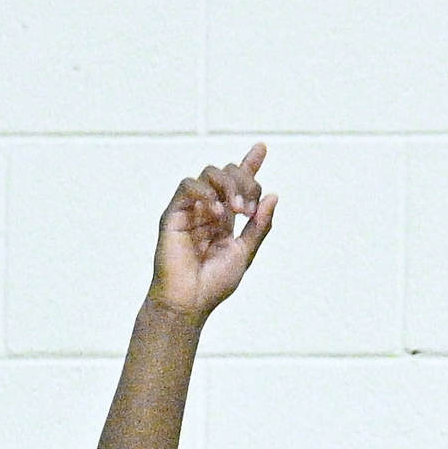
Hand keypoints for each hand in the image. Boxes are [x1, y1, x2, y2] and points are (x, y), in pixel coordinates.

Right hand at [150, 147, 274, 318]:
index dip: (249, 165)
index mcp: (226, 219)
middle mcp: (209, 209)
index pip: (238, 185)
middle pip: (227, 173)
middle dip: (245, 183)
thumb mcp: (245, 253)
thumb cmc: (214, 283)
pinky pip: (188, 185)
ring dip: (228, 186)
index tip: (261, 148)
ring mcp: (191, 208)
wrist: (189, 300)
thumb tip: (273, 197)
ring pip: (209, 173)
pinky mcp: (174, 212)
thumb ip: (259, 227)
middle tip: (247, 210)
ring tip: (235, 210)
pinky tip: (215, 213)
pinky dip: (205, 192)